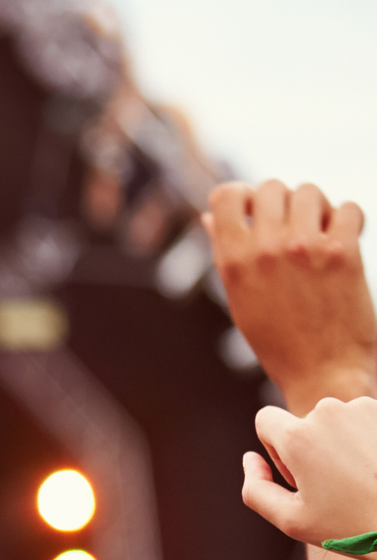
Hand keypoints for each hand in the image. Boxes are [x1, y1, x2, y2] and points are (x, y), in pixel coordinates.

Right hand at [206, 180, 373, 414]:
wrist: (322, 373)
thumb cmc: (279, 340)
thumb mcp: (240, 297)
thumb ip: (227, 252)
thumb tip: (210, 215)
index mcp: (233, 261)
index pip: (227, 195)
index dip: (243, 196)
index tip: (255, 211)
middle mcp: (265, 250)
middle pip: (271, 187)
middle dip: (283, 201)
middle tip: (293, 226)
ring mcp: (304, 249)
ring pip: (309, 191)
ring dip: (317, 207)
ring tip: (320, 232)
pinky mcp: (342, 254)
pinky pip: (348, 208)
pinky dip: (349, 219)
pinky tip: (344, 239)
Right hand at [242, 397, 376, 546]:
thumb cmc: (353, 528)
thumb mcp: (291, 521)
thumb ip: (255, 489)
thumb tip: (252, 459)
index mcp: (299, 435)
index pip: (265, 420)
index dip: (274, 449)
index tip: (299, 475)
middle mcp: (331, 411)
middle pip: (306, 423)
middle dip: (313, 450)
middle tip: (336, 487)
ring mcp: (367, 408)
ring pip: (340, 422)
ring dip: (344, 445)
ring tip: (364, 481)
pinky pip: (368, 423)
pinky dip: (371, 444)